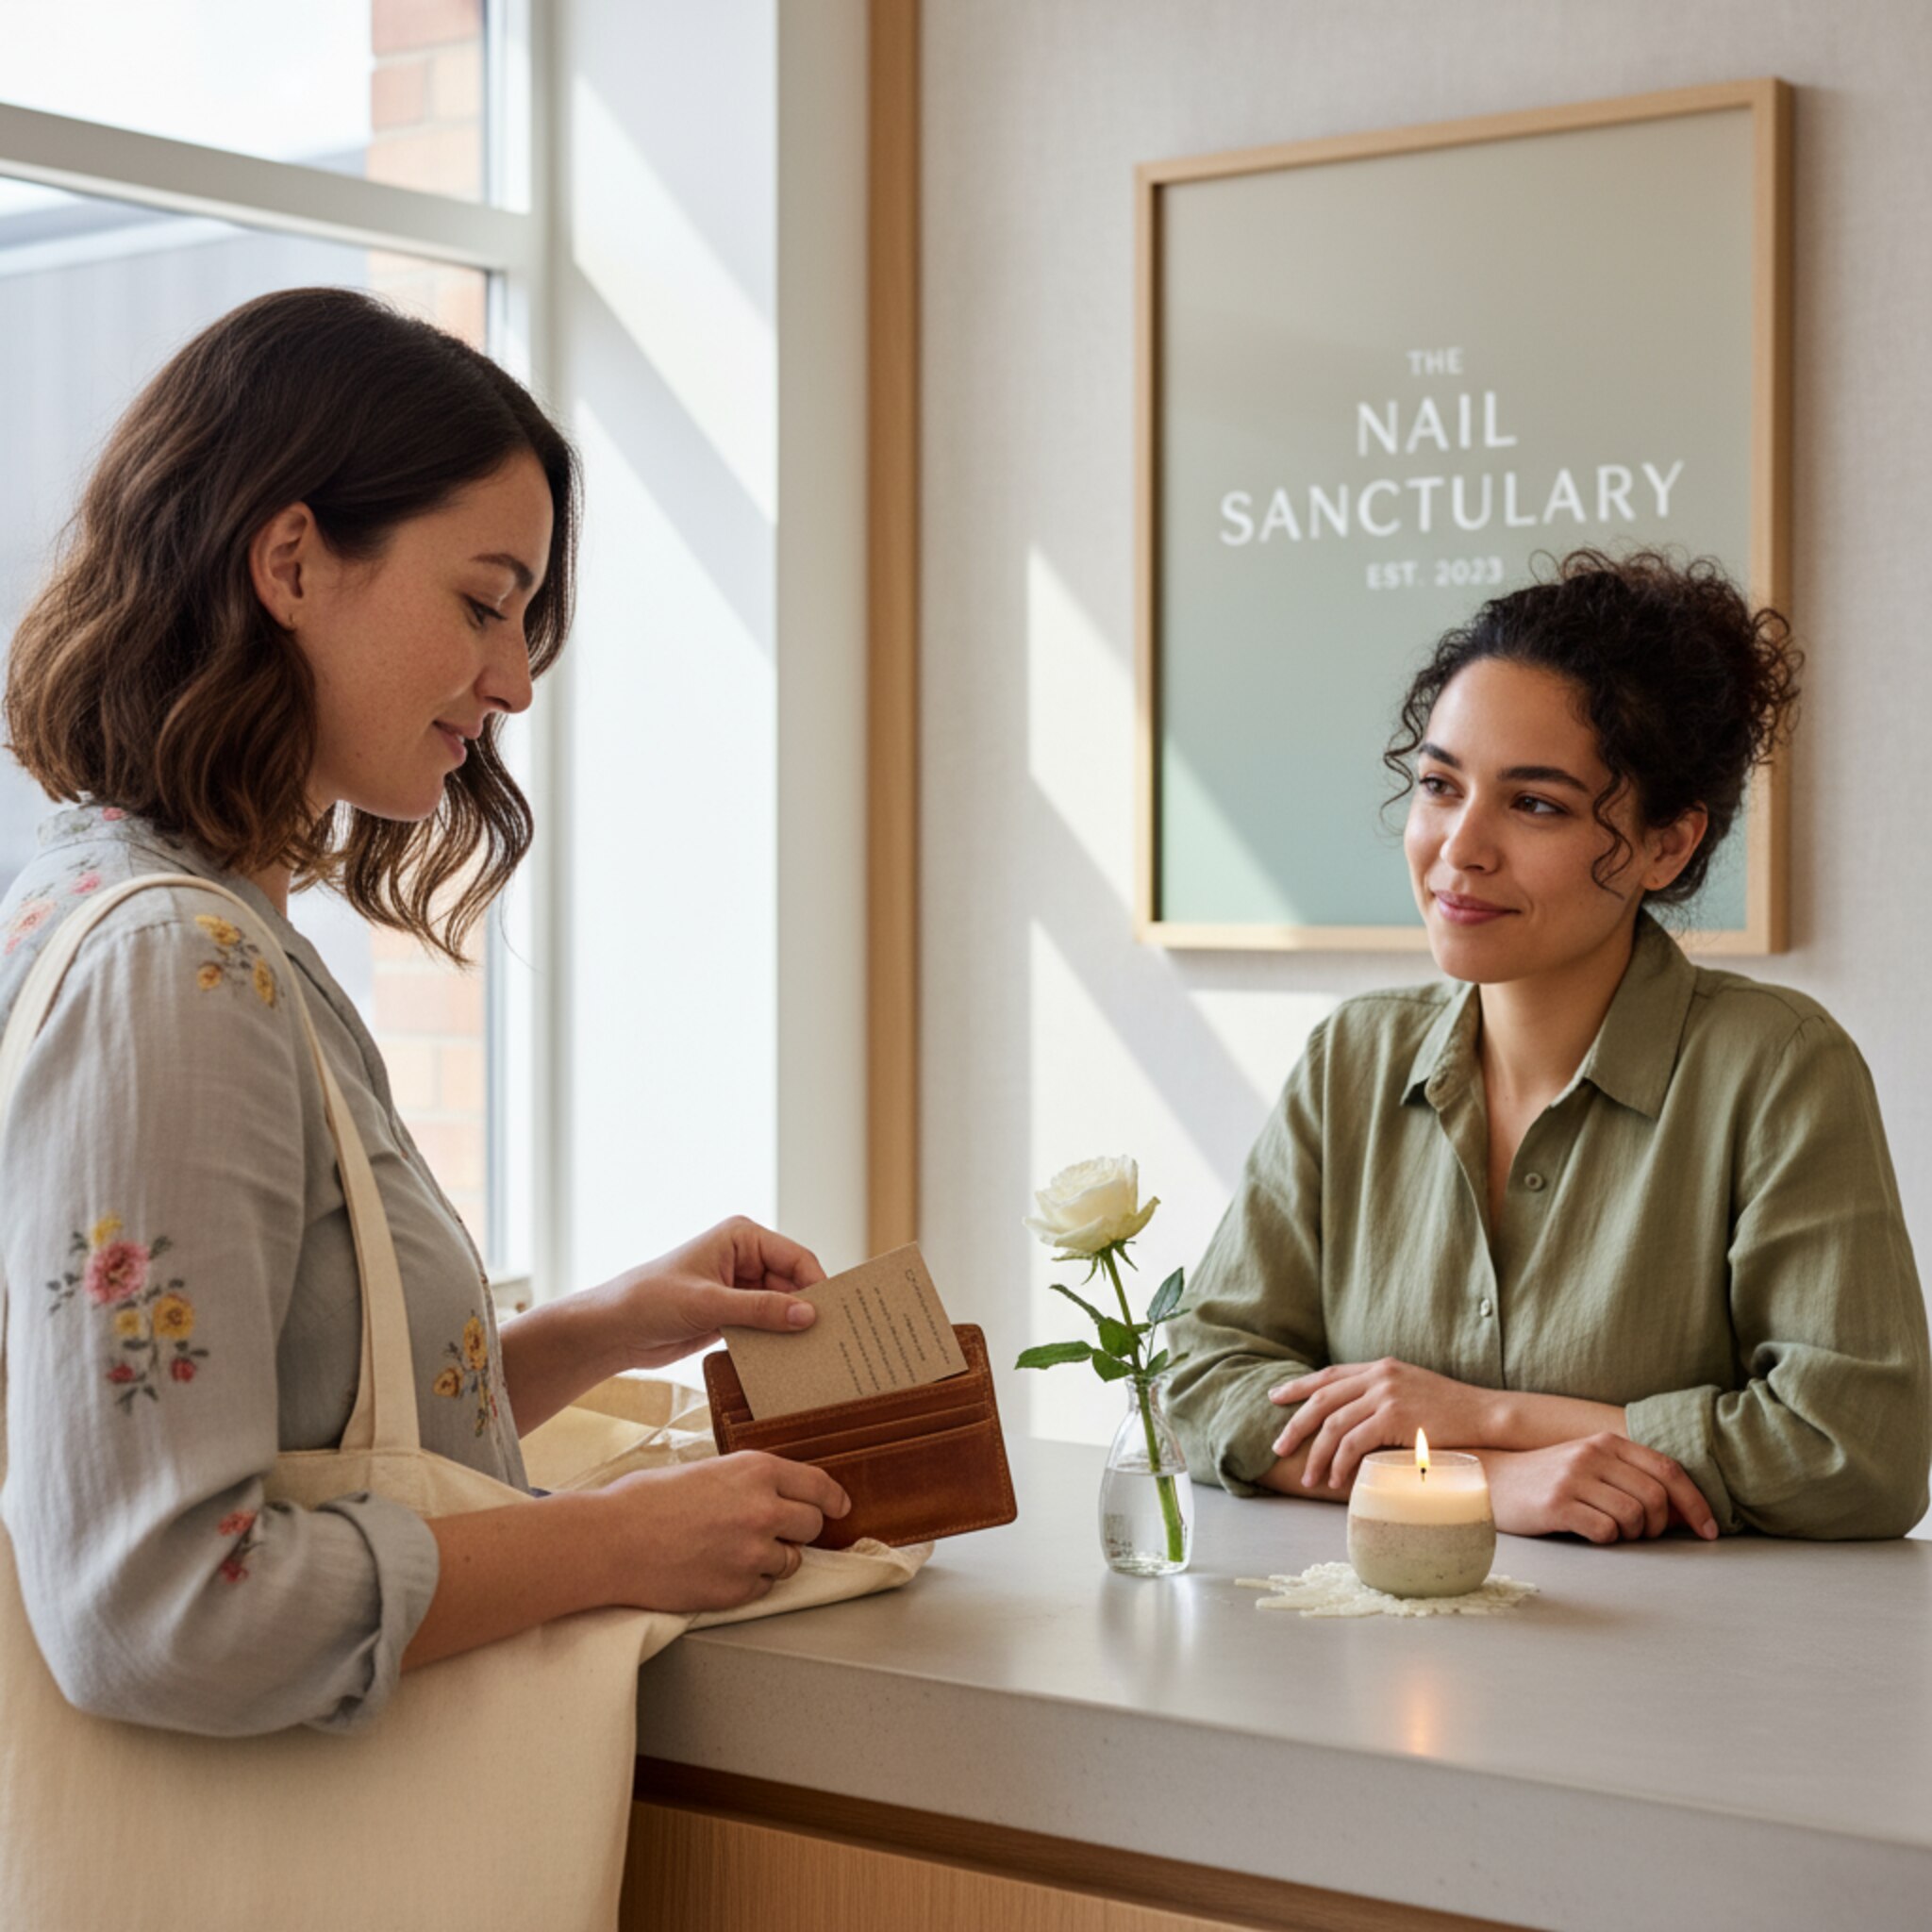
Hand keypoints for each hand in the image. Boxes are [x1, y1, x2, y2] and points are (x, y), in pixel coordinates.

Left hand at [590, 1216, 826, 1370]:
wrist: (614, 1330)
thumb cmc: (652, 1300)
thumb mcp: (709, 1304)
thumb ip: (760, 1310)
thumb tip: (808, 1316)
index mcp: (742, 1238)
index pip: (795, 1257)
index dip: (816, 1284)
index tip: (834, 1315)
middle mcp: (745, 1258)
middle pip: (792, 1283)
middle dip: (807, 1309)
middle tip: (831, 1339)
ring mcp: (739, 1287)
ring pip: (781, 1307)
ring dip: (791, 1329)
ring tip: (815, 1354)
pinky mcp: (732, 1314)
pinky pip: (765, 1325)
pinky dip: (775, 1341)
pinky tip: (789, 1360)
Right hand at [593, 1452, 852, 1611]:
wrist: (611, 1541)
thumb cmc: (646, 1501)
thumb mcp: (707, 1471)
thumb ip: (746, 1483)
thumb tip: (771, 1497)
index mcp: (757, 1472)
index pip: (818, 1486)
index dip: (833, 1498)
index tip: (839, 1506)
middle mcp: (764, 1511)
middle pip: (812, 1526)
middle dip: (798, 1530)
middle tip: (776, 1532)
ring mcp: (753, 1554)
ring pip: (790, 1563)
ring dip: (771, 1559)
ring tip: (731, 1552)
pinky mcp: (737, 1590)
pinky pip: (762, 1590)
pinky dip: (748, 1583)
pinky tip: (717, 1571)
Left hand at [1269, 1358, 1498, 1490]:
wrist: (1485, 1416)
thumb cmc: (1451, 1411)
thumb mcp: (1410, 1391)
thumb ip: (1381, 1396)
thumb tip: (1353, 1417)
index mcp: (1380, 1368)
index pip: (1329, 1376)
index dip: (1298, 1387)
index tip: (1274, 1398)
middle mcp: (1379, 1376)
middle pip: (1322, 1399)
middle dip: (1296, 1425)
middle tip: (1279, 1448)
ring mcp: (1386, 1395)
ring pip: (1335, 1425)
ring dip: (1318, 1455)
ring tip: (1309, 1478)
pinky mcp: (1395, 1417)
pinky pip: (1355, 1442)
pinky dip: (1341, 1463)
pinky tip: (1336, 1480)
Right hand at [1484, 1435, 1719, 1542]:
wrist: (1493, 1481)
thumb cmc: (1549, 1479)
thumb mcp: (1591, 1467)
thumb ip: (1632, 1478)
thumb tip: (1683, 1512)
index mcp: (1606, 1442)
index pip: (1668, 1470)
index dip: (1695, 1503)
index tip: (1708, 1530)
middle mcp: (1592, 1455)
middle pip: (1656, 1497)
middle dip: (1659, 1526)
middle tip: (1641, 1534)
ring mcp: (1573, 1478)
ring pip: (1633, 1517)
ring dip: (1631, 1534)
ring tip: (1611, 1530)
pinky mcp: (1557, 1504)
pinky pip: (1605, 1531)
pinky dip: (1606, 1539)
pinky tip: (1588, 1532)